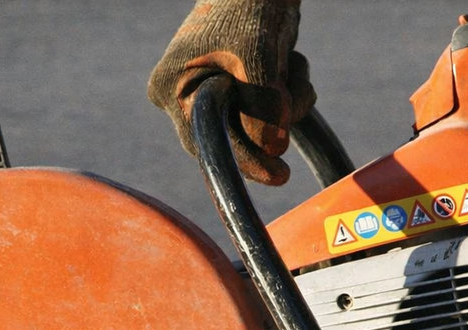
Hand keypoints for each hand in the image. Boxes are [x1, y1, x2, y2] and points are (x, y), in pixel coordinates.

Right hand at [147, 0, 315, 185]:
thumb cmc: (250, 5)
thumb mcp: (258, 55)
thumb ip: (263, 105)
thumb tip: (272, 148)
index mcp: (172, 88)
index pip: (209, 141)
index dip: (246, 160)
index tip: (278, 174)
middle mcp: (184, 96)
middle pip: (234, 136)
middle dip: (272, 119)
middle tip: (295, 101)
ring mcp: (210, 92)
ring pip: (256, 125)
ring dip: (287, 102)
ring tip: (290, 64)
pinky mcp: (236, 88)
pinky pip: (266, 111)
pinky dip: (288, 94)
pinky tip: (289, 63)